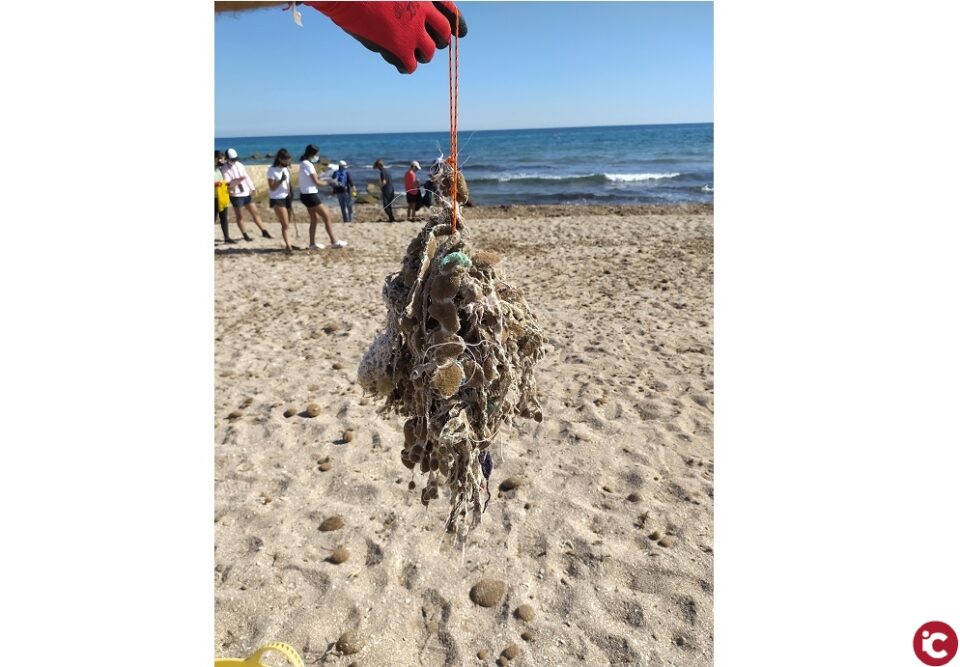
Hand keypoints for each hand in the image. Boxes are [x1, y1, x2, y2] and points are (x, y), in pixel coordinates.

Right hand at [306, 1, 466, 73]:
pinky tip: (403, 64)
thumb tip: (419, 11)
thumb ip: (405, 2)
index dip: (458, 23)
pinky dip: (408, 66)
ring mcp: (412, 30)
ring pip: (428, 52)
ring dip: (423, 55)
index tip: (462, 33)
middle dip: (440, 41)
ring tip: (416, 55)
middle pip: (443, 33)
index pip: (450, 10)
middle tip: (435, 46)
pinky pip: (411, 65)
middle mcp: (421, 11)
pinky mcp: (399, 46)